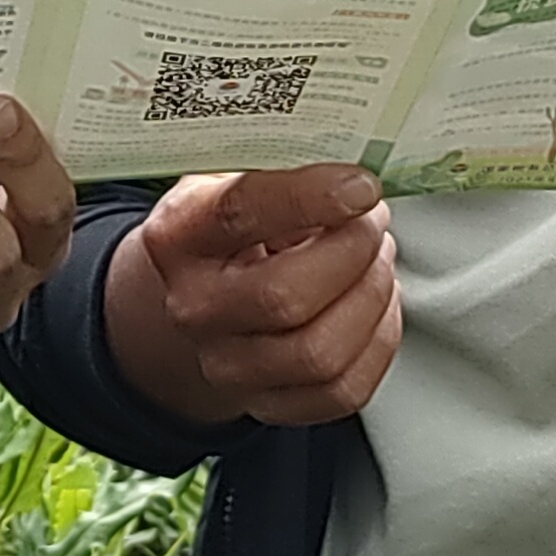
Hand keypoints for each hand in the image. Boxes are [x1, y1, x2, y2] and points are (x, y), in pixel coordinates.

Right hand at [102, 165, 401, 430]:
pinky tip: (372, 303)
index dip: (310, 197)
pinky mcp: (269, 404)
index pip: (240, 213)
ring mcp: (227, 365)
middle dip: (353, 251)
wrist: (202, 294)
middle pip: (285, 296)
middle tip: (371, 219)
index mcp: (178, 236)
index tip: (361, 184)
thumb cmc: (233, 226)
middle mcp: (193, 308)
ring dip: (371, 295)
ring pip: (320, 351)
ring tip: (375, 258)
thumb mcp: (236, 176)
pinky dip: (377, 341)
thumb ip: (281, 163)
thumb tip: (353, 151)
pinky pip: (343, 390)